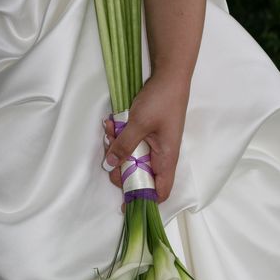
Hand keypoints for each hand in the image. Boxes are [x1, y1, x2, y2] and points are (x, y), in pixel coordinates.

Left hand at [102, 71, 189, 204]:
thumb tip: (111, 165)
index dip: (144, 201)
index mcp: (166, 160)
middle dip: (120, 169)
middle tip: (109, 156)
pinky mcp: (146, 135)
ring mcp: (153, 146)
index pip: (160, 191)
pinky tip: (111, 123)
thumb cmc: (161, 101)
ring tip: (109, 131)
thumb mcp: (139, 124)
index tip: (125, 204)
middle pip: (139, 177)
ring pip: (131, 158)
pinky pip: (130, 143)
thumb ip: (124, 146)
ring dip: (117, 148)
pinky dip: (119, 136)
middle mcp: (160, 157)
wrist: (170, 75)